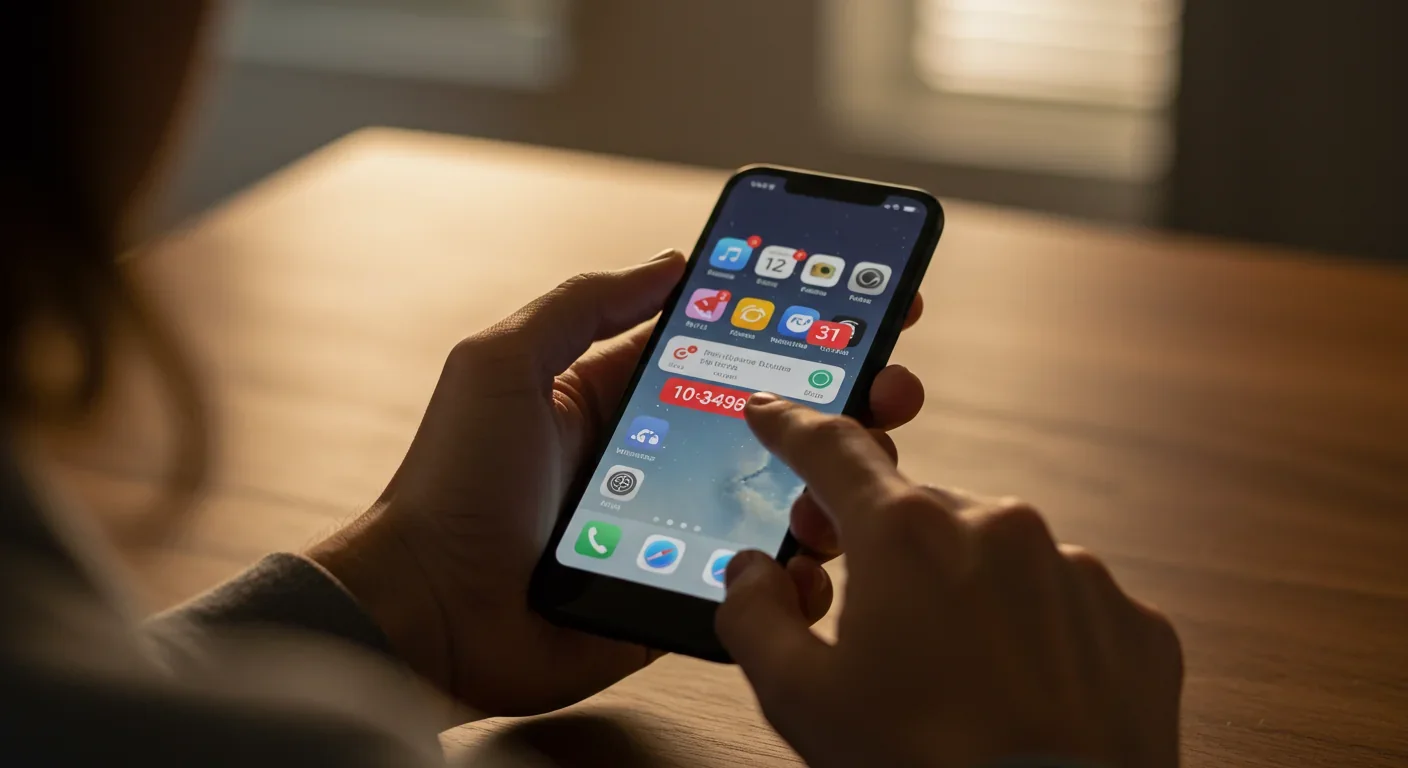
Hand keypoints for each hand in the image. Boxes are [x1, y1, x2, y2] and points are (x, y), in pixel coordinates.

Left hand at [309, 250, 927, 716]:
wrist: (430, 610)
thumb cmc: (452, 481)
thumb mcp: (504, 362)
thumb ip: (585, 305)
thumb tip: (672, 260)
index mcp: (625, 395)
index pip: (732, 351)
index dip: (800, 329)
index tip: (871, 304)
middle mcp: (664, 457)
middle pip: (777, 422)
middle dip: (847, 400)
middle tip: (891, 389)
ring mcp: (680, 527)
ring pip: (784, 499)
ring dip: (837, 483)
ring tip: (862, 475)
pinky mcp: (685, 593)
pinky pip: (760, 582)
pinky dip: (800, 571)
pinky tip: (818, 555)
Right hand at [717, 395, 1183, 767]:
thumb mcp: (800, 699)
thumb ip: (757, 615)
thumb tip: (756, 573)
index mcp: (907, 533)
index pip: (833, 450)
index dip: (792, 428)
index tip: (773, 415)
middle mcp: (998, 527)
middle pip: (915, 511)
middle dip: (883, 547)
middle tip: (864, 612)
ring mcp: (1075, 571)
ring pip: (995, 557)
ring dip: (963, 593)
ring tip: (953, 679)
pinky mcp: (1134, 622)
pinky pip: (1065, 605)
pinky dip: (1035, 634)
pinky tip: (1017, 694)